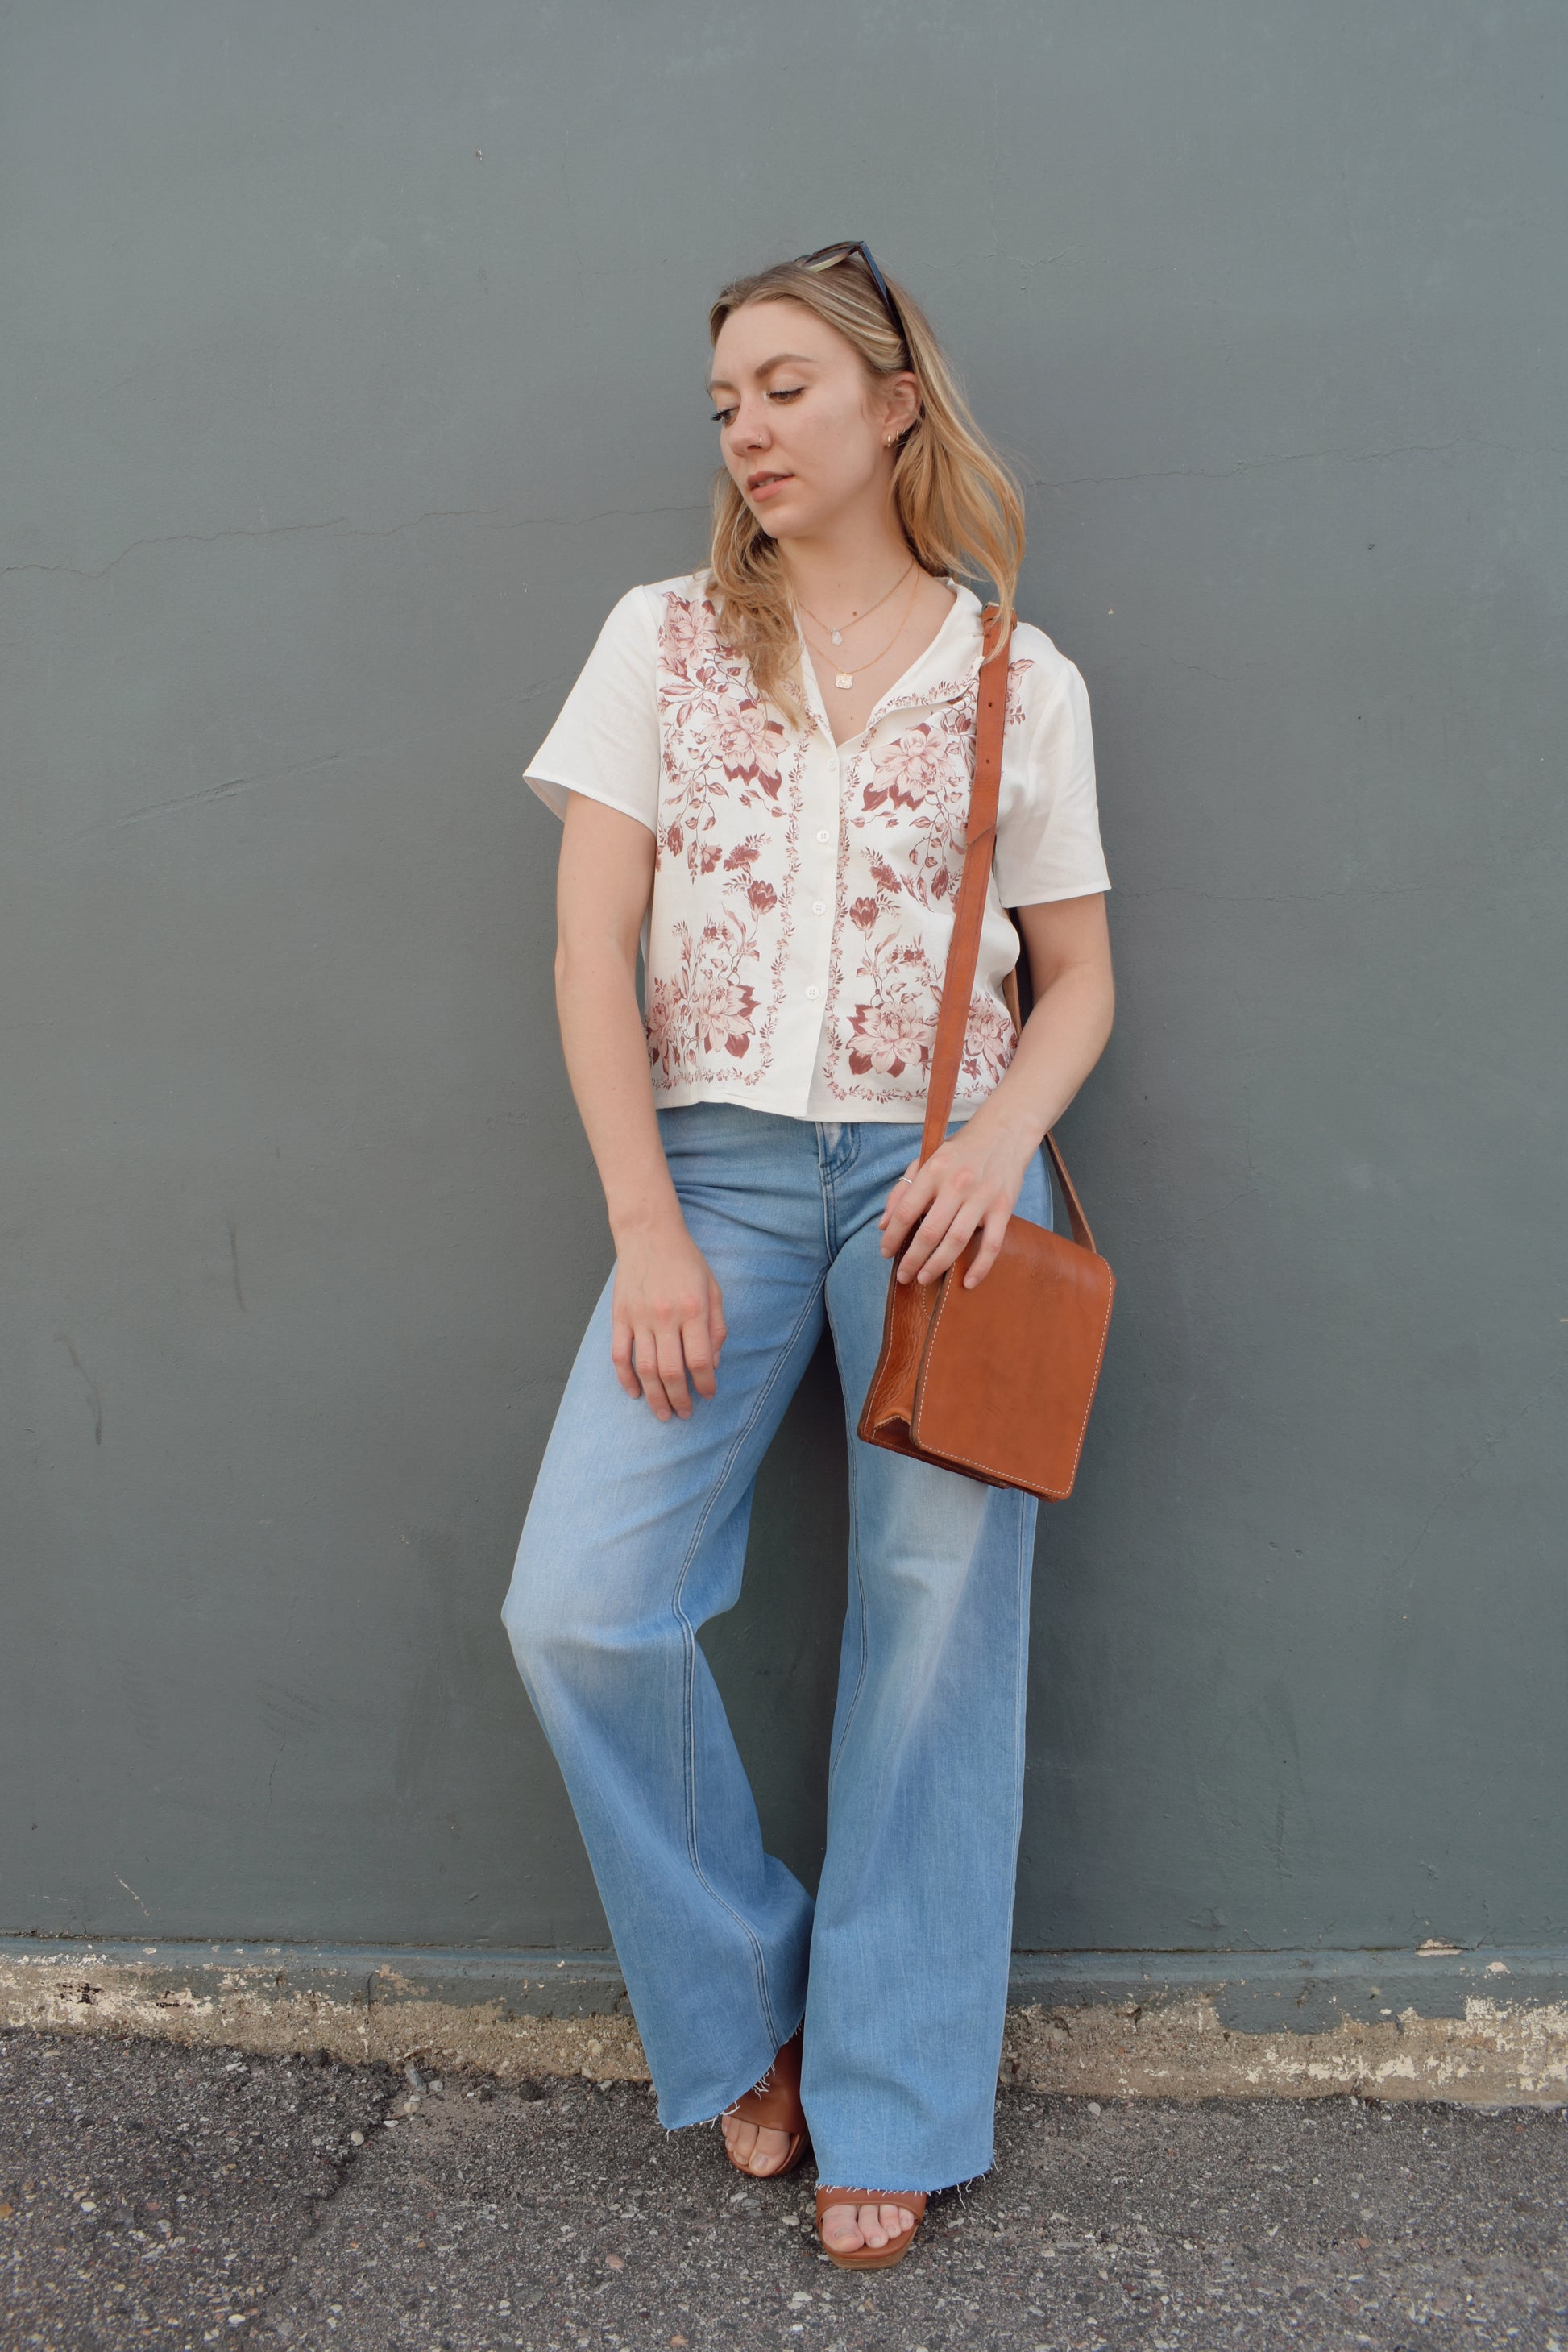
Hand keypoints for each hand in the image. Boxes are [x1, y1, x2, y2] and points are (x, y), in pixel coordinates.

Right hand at [610, 1214, 726, 1420]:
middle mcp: (666, 1316)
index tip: (709, 1395)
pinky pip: (619, 1355)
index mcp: (693, 1310)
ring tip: (663, 1413)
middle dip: (680, 1399)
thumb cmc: (686, 1261)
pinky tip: (635, 1393)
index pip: (700, 1360)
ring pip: (645, 1368)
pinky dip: (625, 1378)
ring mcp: (639, 1317)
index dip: (706, 1384)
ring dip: (655, 1396)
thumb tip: (714, 1363)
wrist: (649, 1233)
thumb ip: (716, 1326)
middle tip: (685, 1414)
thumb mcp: (713, 1289)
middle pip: (671, 1371)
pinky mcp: (620, 1316)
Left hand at [878, 1110, 1034, 1290]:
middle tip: (904, 1276)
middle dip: (912, 1259)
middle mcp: (956, 1184)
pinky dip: (980, 1267)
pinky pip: (991, 1245)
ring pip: (956, 1241)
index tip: (885, 1253)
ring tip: (924, 1278)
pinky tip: (967, 1282)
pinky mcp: (1003, 1208)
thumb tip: (883, 1225)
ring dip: (937, 1265)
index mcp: (933, 1171)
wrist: (1005, 1131)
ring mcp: (982, 1197)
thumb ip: (903, 1190)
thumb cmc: (961, 1150)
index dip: (892, 1236)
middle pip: (929, 1232)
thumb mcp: (927, 1160)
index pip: (906, 1211)